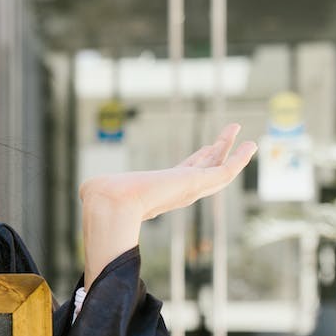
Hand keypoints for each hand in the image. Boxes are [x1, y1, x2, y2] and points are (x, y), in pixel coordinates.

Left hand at [79, 122, 256, 221]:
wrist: (112, 203)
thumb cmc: (104, 197)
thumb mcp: (103, 189)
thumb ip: (97, 189)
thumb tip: (85, 191)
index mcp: (162, 190)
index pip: (185, 173)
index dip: (197, 160)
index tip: (207, 148)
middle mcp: (179, 191)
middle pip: (206, 168)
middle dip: (218, 151)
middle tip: (230, 134)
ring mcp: (190, 189)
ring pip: (219, 169)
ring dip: (232, 151)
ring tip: (242, 132)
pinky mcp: (198, 184)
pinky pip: (226, 170)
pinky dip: (240, 159)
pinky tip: (250, 145)